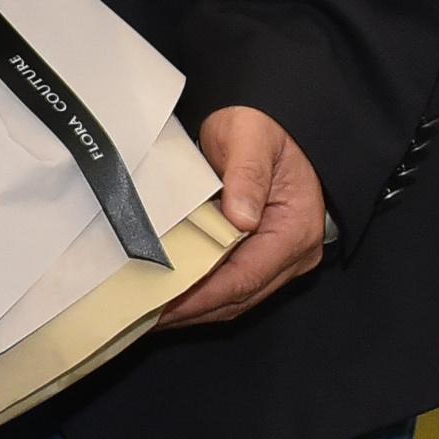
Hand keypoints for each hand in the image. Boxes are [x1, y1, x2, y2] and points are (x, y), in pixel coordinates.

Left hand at [154, 105, 326, 328]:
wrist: (268, 122)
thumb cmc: (261, 127)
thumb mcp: (251, 137)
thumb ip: (247, 174)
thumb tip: (241, 220)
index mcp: (296, 229)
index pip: (247, 277)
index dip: (204, 295)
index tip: (166, 305)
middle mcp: (294, 254)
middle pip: (240, 295)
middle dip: (192, 310)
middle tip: (143, 316)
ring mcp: (280, 259)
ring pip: (235, 297)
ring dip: (194, 308)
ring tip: (149, 313)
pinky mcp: (262, 256)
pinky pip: (231, 285)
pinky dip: (201, 294)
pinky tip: (170, 296)